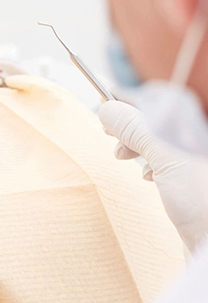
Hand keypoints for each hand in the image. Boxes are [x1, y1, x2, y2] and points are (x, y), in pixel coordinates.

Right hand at [99, 100, 207, 252]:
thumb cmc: (204, 204)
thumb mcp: (166, 159)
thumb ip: (137, 129)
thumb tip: (107, 108)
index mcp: (193, 129)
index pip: (160, 98)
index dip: (130, 98)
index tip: (104, 103)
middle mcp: (195, 142)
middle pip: (158, 118)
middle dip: (130, 122)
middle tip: (107, 131)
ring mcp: (193, 163)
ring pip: (159, 140)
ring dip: (136, 143)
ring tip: (122, 156)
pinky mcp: (191, 184)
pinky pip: (165, 160)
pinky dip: (149, 162)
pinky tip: (146, 176)